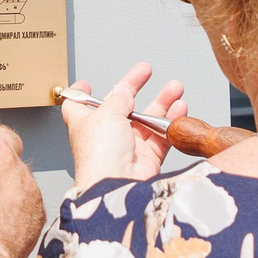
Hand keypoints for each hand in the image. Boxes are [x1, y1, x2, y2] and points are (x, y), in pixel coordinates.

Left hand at [62, 64, 185, 191]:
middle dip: (134, 87)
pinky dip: (171, 124)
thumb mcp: (106, 114)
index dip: (81, 94)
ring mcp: (126, 147)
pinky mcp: (145, 158)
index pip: (78, 106)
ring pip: (145, 119)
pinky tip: (179, 111)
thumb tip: (123, 90)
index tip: (86, 84)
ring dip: (161, 103)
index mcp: (85, 123)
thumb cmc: (100, 155)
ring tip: (175, 88)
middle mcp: (105, 135)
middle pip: (120, 106)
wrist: (117, 185)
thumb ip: (118, 99)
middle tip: (146, 71)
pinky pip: (161, 138)